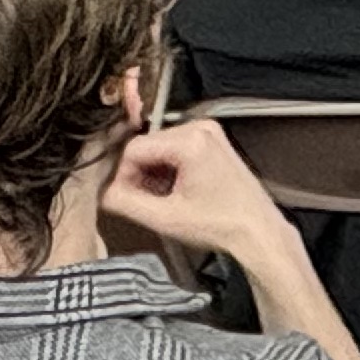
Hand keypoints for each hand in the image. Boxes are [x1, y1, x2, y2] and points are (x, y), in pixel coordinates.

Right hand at [104, 119, 302, 272]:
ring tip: (162, 201)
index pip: (134, 149)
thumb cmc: (220, 225)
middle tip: (144, 203)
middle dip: (139, 175)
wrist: (257, 231)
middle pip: (147, 146)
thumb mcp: (165, 218)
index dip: (123, 176)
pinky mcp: (213, 142)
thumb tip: (102, 193)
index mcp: (190, 141)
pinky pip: (177, 150)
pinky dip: (169, 170)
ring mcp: (209, 133)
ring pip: (160, 148)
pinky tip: (175, 193)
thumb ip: (126, 203)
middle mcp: (201, 128)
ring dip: (153, 174)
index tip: (124, 199)